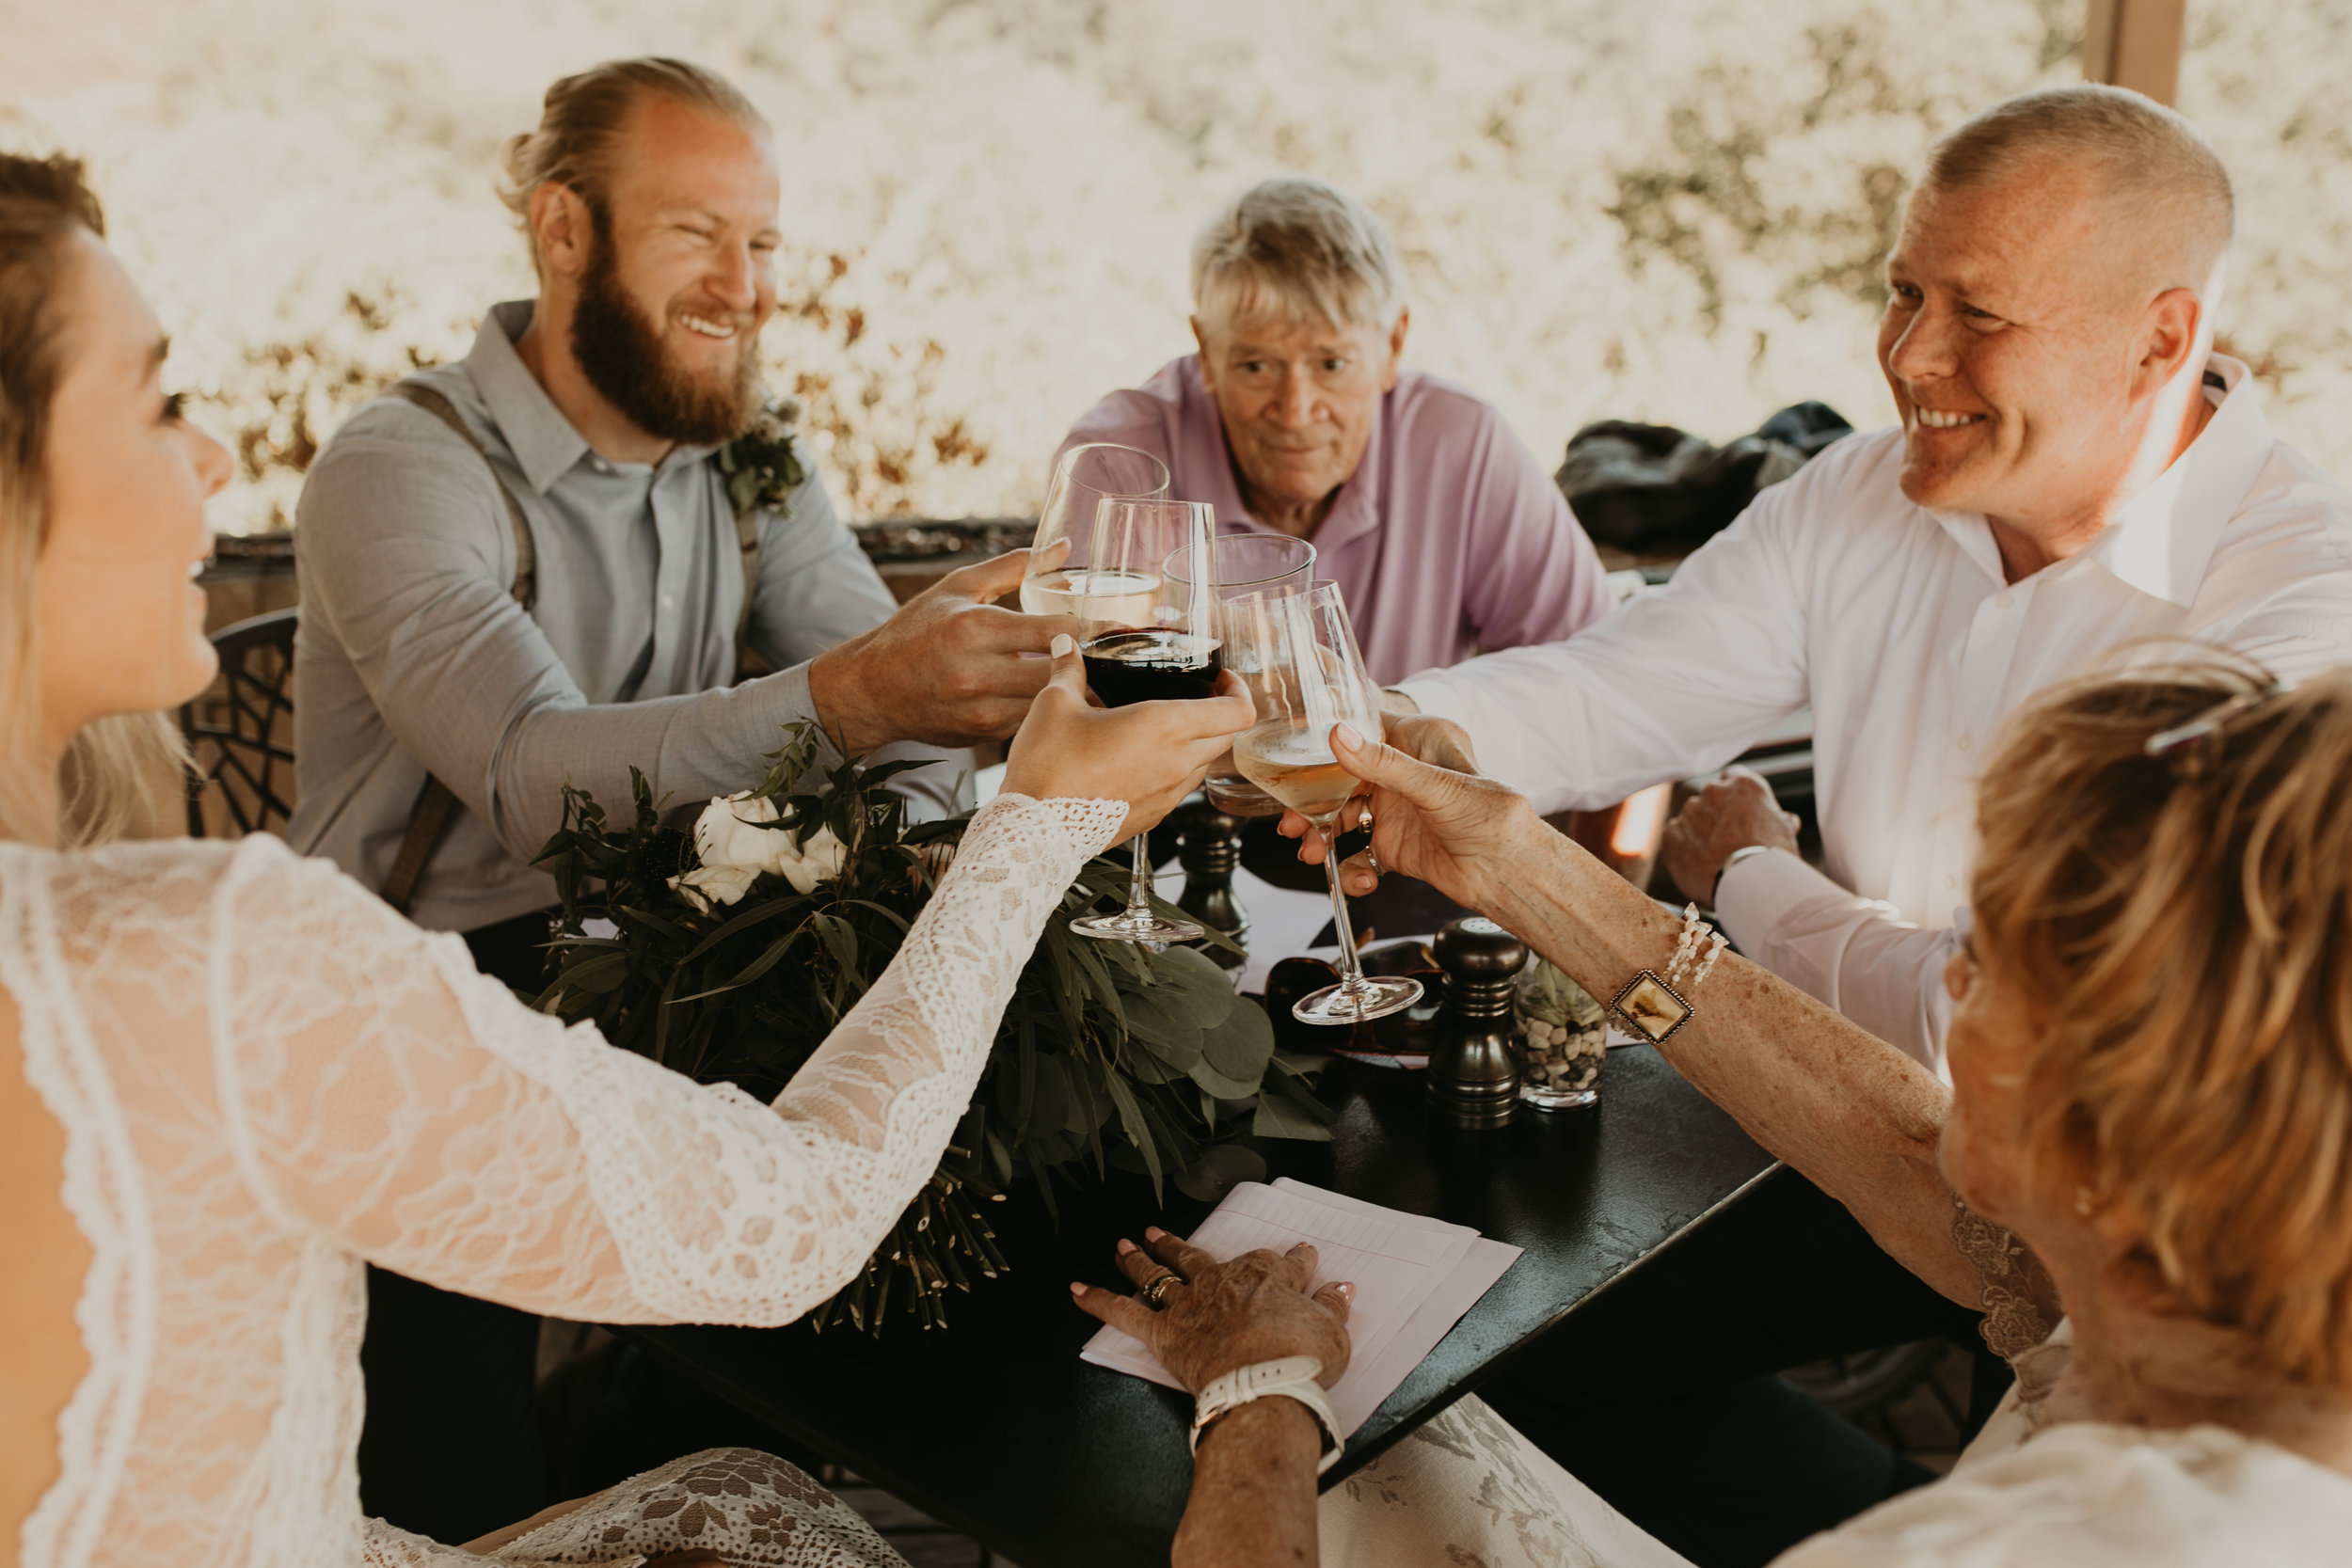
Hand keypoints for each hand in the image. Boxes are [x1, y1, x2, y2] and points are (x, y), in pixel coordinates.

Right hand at [808, 548, 1075, 751]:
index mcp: (975, 628)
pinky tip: (1046, 695)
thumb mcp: (959, 587)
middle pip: (1060, 673)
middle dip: (1084, 662)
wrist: (872, 690)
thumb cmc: (917, 630)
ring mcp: (981, 710)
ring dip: (1067, 689)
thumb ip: (1014, 566)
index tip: (1101, 623)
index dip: (1086, 627)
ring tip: (1081, 673)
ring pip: (1050, 703)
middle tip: (1100, 651)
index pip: (1056, 631)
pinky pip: (1031, 721)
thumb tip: (1063, 546)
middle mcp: (978, 673)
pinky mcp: (984, 735)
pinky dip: (1042, 708)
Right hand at [1001, 635, 1253, 841]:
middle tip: (1196, 696)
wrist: (1035, 829)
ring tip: (1165, 728)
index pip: (1237, 712)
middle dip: (1220, 714)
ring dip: (1198, 744)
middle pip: (1227, 737)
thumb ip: (1068, 669)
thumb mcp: (1055, 704)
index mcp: (1166, 727)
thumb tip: (1065, 643)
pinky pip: (1180, 788)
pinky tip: (1141, 760)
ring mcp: (1168, 794)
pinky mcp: (1153, 817)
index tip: (1220, 679)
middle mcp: (1178, 763)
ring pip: (1204, 764)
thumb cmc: (1049, 766)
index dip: (1238, 690)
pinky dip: (1174, 770)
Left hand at [1071, 1225, 1353, 1394]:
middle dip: (1182, 1244)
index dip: (1295, 1258)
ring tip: (1126, 1244)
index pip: (1284, 1262)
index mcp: (1270, 1278)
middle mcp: (1225, 1281)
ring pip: (1159, 1272)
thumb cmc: (1300, 1361)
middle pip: (1200, 1256)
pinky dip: (1096, 1300)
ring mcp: (1191, 1302)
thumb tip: (1341, 1289)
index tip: (1301, 1254)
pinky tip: (1075, 1289)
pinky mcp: (1163, 1329)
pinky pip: (1122, 1311)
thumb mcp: (1333, 1333)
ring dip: (1140, 1257)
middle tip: (1164, 1233)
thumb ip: (1332, 1308)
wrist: (1266, 1383)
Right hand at [1295, 721, 1544, 907]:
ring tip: (1311, 853)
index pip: (1360, 729)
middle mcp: (1401, 775)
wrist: (1510, 872)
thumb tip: (1338, 736)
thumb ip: (1382, 763)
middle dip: (1312, 803)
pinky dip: (1353, 869)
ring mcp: (1396, 812)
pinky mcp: (1396, 847)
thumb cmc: (1491, 817)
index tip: (1291, 749)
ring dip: (1323, 837)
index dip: (1324, 739)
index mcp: (1415, 743)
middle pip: (1340, 781)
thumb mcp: (1432, 786)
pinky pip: (1360, 855)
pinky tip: (1361, 880)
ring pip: (1343, 819)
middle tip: (1290, 821)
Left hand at [1658, 765, 1800, 905]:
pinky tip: (1697, 865)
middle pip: (1710, 799)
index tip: (1737, 813)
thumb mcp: (1784, 835)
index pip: (1732, 778)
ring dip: (1698, 832)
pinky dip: (1682, 849)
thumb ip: (1779, 821)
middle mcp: (1713, 791)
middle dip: (1715, 816)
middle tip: (1726, 842)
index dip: (1734, 798)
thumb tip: (1788, 820)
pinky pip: (1674, 838)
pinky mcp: (1671, 834)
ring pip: (1690, 819)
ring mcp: (1690, 812)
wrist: (1749, 883)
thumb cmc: (1773, 860)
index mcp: (1743, 785)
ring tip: (1713, 858)